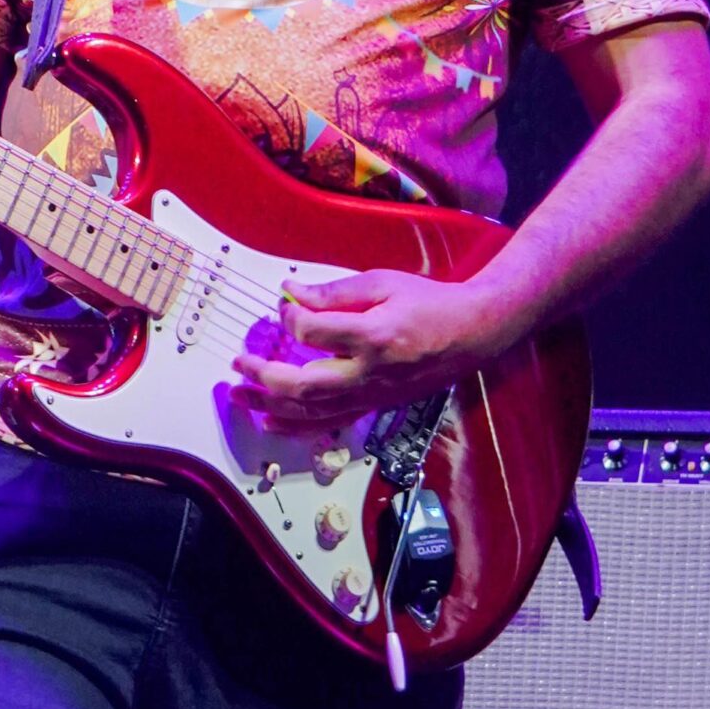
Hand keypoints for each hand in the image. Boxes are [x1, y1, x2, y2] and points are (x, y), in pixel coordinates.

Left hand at [232, 267, 515, 433]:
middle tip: (238, 363)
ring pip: (311, 411)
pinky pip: (328, 423)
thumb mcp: (383, 283)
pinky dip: (295, 425)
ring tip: (239, 394)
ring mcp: (371, 395)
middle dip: (264, 375)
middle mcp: (369, 373)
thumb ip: (334, 291)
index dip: (290, 319)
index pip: (314, 332)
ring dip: (269, 404)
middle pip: (304, 385)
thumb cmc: (429, 303)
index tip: (283, 308)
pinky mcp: (373, 406)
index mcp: (374, 336)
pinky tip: (269, 420)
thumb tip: (290, 293)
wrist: (471, 334)